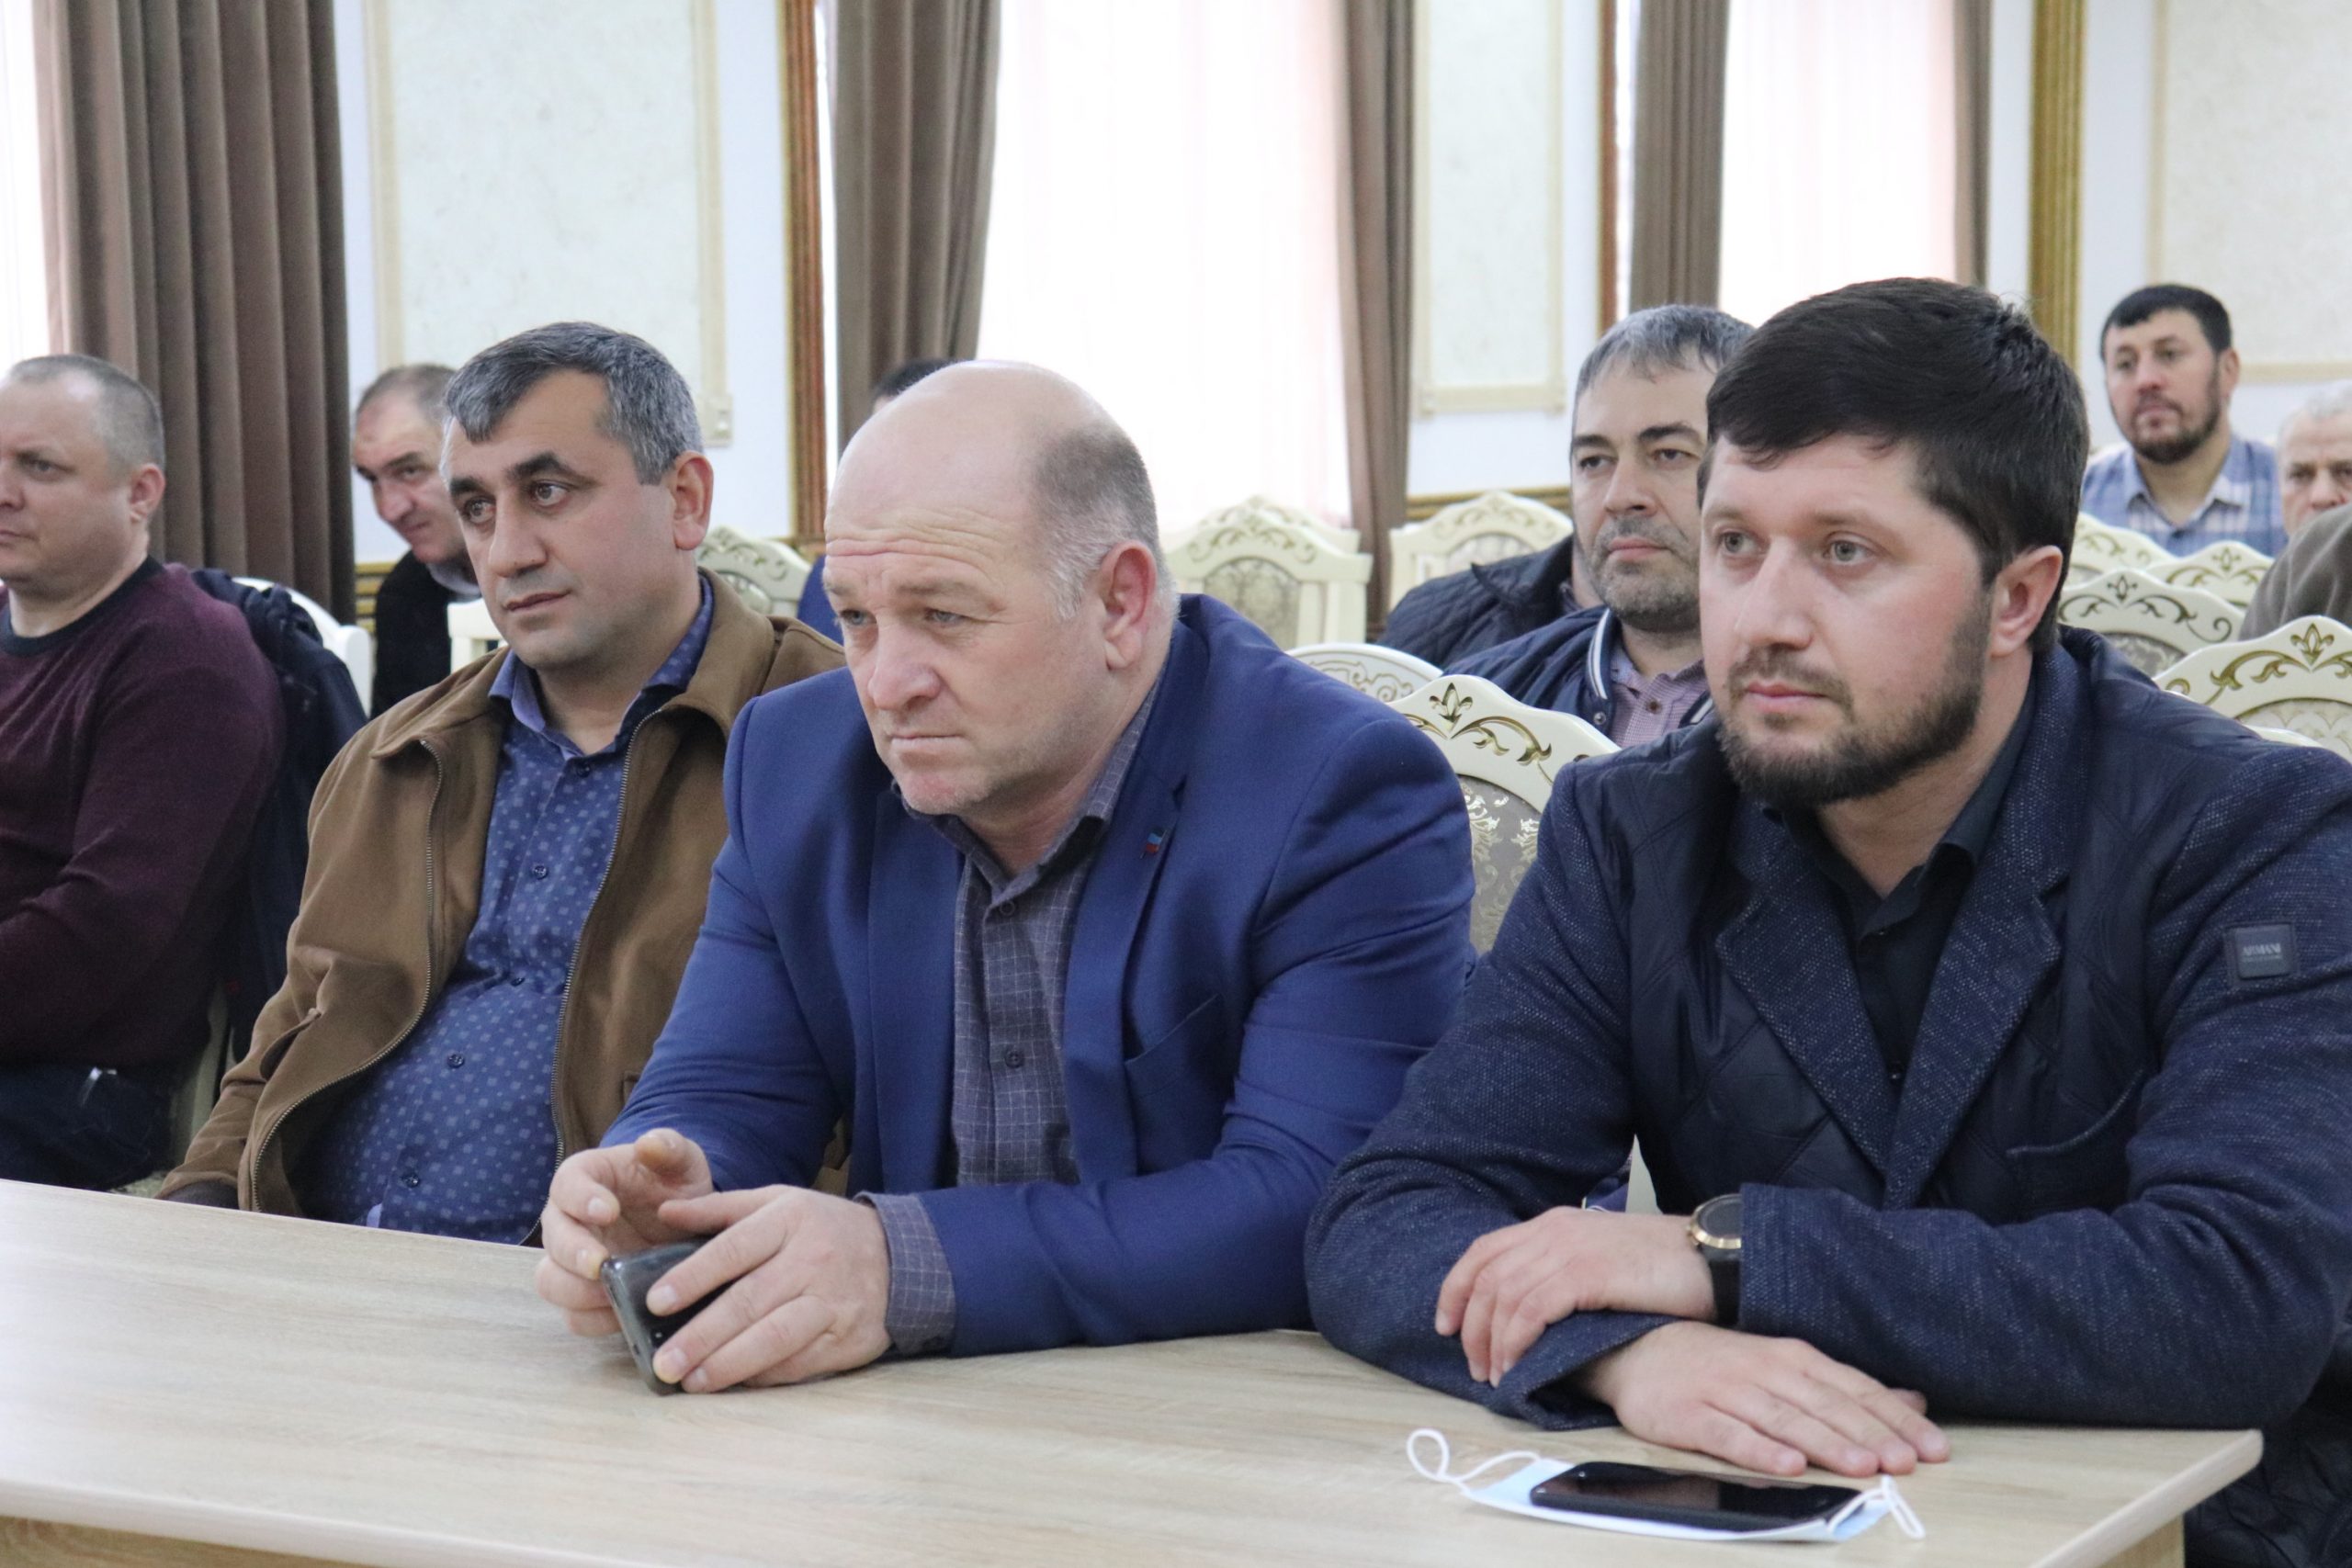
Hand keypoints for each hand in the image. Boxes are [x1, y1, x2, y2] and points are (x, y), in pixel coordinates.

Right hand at [534, 1129, 714, 1335]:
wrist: (684, 1222)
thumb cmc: (674, 1183)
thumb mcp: (681, 1161)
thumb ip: (668, 1148)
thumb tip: (650, 1143)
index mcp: (587, 1179)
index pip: (567, 1184)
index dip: (580, 1198)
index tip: (607, 1210)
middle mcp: (569, 1220)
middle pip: (552, 1239)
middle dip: (573, 1253)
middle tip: (603, 1264)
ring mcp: (573, 1261)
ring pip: (550, 1281)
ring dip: (575, 1292)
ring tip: (611, 1295)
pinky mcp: (585, 1296)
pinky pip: (573, 1316)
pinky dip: (593, 1320)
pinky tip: (621, 1316)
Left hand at [634, 1186, 892, 1392]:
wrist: (902, 1256)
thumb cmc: (824, 1229)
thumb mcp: (779, 1202)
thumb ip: (720, 1209)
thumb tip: (664, 1212)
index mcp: (789, 1220)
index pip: (734, 1248)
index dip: (693, 1276)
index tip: (656, 1301)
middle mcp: (811, 1261)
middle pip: (749, 1301)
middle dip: (701, 1336)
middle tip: (663, 1362)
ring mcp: (831, 1302)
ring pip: (775, 1337)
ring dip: (729, 1363)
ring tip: (691, 1381)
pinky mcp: (846, 1339)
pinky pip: (799, 1363)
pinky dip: (763, 1376)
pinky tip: (733, 1384)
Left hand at [1436, 1208, 1711, 1384]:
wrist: (1712, 1258)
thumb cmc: (1665, 1267)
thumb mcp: (1603, 1259)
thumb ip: (1566, 1271)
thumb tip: (1532, 1310)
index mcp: (1554, 1223)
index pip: (1484, 1251)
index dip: (1456, 1288)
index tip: (1447, 1325)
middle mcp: (1553, 1230)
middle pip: (1486, 1277)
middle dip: (1471, 1326)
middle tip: (1476, 1367)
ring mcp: (1568, 1249)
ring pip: (1503, 1297)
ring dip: (1492, 1342)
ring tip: (1497, 1377)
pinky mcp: (1585, 1273)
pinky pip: (1530, 1311)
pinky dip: (1515, 1342)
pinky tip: (1518, 1366)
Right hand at [1580, 1322, 1949, 1478]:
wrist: (1638, 1349)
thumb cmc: (1721, 1365)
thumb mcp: (1786, 1366)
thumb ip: (1845, 1387)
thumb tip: (1911, 1400)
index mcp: (1793, 1359)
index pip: (1855, 1389)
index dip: (1895, 1419)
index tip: (1933, 1448)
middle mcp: (1765, 1370)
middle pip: (1826, 1406)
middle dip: (1870, 1435)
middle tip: (1907, 1462)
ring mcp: (1726, 1391)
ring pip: (1784, 1419)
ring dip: (1826, 1443)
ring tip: (1863, 1467)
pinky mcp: (1688, 1415)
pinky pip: (1727, 1434)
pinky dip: (1758, 1450)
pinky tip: (1786, 1465)